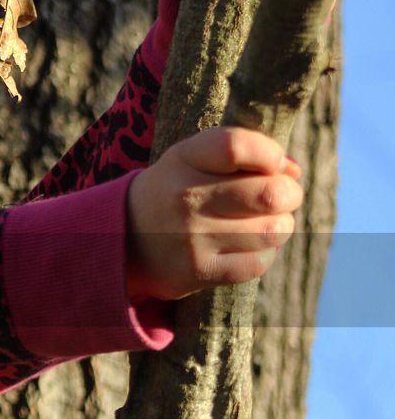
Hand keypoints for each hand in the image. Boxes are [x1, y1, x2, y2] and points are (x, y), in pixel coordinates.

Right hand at [126, 128, 304, 300]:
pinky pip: (258, 262)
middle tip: (280, 197)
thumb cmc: (177, 190)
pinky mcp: (199, 271)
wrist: (125, 238)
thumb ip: (244, 152)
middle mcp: (185, 198)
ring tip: (262, 223)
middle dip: (289, 194)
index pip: (237, 146)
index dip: (270, 154)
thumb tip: (293, 172)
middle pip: (270, 193)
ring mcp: (191, 238)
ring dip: (279, 226)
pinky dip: (264, 253)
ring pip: (273, 230)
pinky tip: (246, 246)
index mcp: (184, 159)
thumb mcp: (194, 158)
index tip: (275, 164)